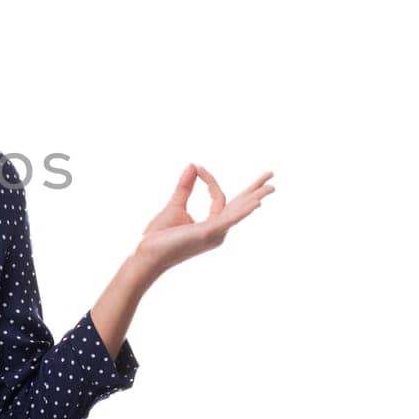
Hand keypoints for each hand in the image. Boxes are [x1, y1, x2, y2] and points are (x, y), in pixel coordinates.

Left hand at [134, 163, 274, 274]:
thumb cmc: (160, 236)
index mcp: (212, 224)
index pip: (219, 197)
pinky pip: (229, 220)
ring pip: (238, 211)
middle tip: (270, 175)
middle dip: (255, 189)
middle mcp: (218, 230)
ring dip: (254, 198)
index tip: (198, 167)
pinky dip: (242, 211)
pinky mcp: (208, 233)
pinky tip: (256, 203)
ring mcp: (215, 233)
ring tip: (269, 187)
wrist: (148, 253)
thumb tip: (193, 164)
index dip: (210, 180)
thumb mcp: (175, 206)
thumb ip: (186, 187)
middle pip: (240, 205)